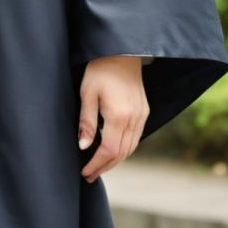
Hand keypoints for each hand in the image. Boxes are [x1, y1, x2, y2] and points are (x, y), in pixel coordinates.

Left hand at [78, 56, 148, 182]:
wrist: (122, 52)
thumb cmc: (100, 70)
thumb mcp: (87, 93)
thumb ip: (86, 122)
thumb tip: (83, 146)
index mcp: (118, 115)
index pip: (108, 150)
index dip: (96, 164)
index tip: (85, 172)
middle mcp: (134, 118)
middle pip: (121, 153)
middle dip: (105, 167)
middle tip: (89, 175)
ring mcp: (142, 115)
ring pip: (130, 148)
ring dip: (115, 161)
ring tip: (99, 167)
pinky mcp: (144, 111)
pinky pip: (136, 138)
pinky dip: (124, 149)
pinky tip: (112, 151)